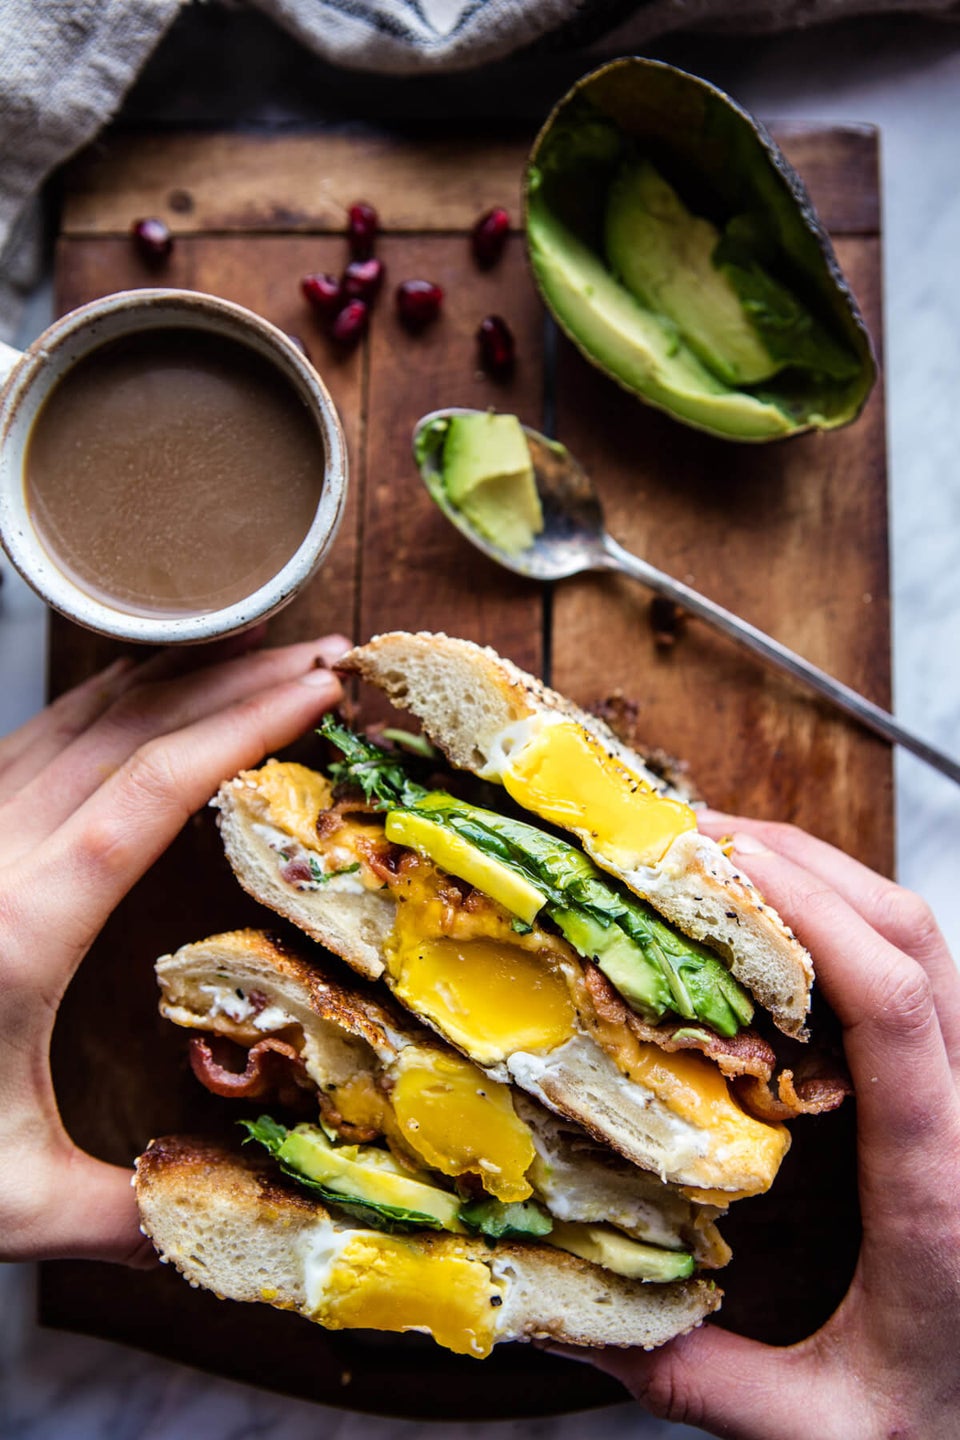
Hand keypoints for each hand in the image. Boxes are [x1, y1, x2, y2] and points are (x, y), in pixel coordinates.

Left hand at [0, 632, 346, 1266]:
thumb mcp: (5, 1200)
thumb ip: (125, 1215)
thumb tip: (242, 1235)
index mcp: (21, 926)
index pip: (153, 788)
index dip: (244, 726)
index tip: (317, 690)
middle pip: (131, 725)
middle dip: (240, 677)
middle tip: (326, 654)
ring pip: (85, 711)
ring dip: (185, 677)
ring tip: (267, 657)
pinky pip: (47, 732)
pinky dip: (122, 699)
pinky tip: (161, 697)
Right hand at [588, 814, 959, 1439]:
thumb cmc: (946, 1425)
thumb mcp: (818, 1428)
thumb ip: (696, 1378)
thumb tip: (573, 1325)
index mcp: (943, 1190)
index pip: (896, 1009)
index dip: (812, 917)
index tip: (723, 864)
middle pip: (910, 937)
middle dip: (799, 866)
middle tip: (689, 838)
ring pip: (921, 938)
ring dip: (822, 880)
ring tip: (720, 860)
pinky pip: (917, 971)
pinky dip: (843, 922)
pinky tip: (776, 929)